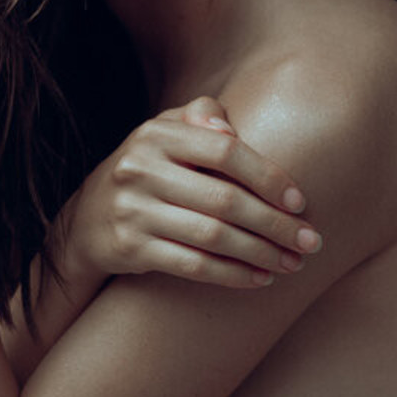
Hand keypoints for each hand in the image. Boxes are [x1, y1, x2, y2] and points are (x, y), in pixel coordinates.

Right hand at [63, 97, 322, 288]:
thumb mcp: (165, 132)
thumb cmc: (148, 169)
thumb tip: (231, 129)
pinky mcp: (130, 248)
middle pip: (225, 199)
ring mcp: (133, 211)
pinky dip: (232, 274)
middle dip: (275, 224)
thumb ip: (201, 117)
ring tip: (292, 264)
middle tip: (310, 242)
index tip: (300, 202)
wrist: (86, 220)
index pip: (225, 151)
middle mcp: (140, 169)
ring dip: (261, 254)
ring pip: (213, 237)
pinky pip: (192, 265)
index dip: (268, 176)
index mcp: (156, 134)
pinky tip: (260, 279)